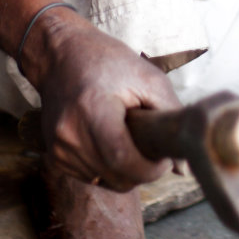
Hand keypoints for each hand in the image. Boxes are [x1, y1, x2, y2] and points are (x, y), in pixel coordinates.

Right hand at [25, 10, 182, 189]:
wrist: (61, 56)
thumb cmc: (108, 62)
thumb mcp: (148, 78)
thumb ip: (170, 116)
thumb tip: (183, 166)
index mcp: (93, 110)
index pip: (122, 160)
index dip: (150, 169)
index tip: (163, 160)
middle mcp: (70, 133)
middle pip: (115, 177)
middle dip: (141, 172)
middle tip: (150, 149)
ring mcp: (58, 147)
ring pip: (104, 182)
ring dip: (123, 171)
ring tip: (127, 139)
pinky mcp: (55, 156)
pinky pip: (90, 178)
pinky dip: (106, 169)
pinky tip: (109, 143)